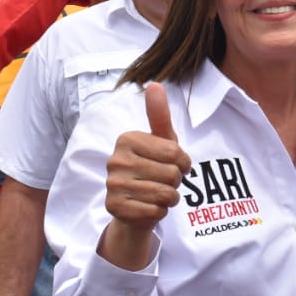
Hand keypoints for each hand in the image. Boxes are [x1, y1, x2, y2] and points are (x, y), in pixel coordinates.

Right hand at [106, 83, 190, 231]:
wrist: (135, 207)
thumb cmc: (153, 168)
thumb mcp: (161, 141)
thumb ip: (159, 115)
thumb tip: (154, 84)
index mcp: (126, 139)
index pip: (175, 153)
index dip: (183, 163)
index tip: (173, 164)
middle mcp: (115, 160)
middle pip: (172, 174)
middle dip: (175, 182)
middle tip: (163, 181)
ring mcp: (112, 185)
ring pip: (166, 194)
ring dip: (170, 198)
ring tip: (157, 194)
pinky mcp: (114, 208)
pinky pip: (156, 211)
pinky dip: (160, 212)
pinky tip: (149, 207)